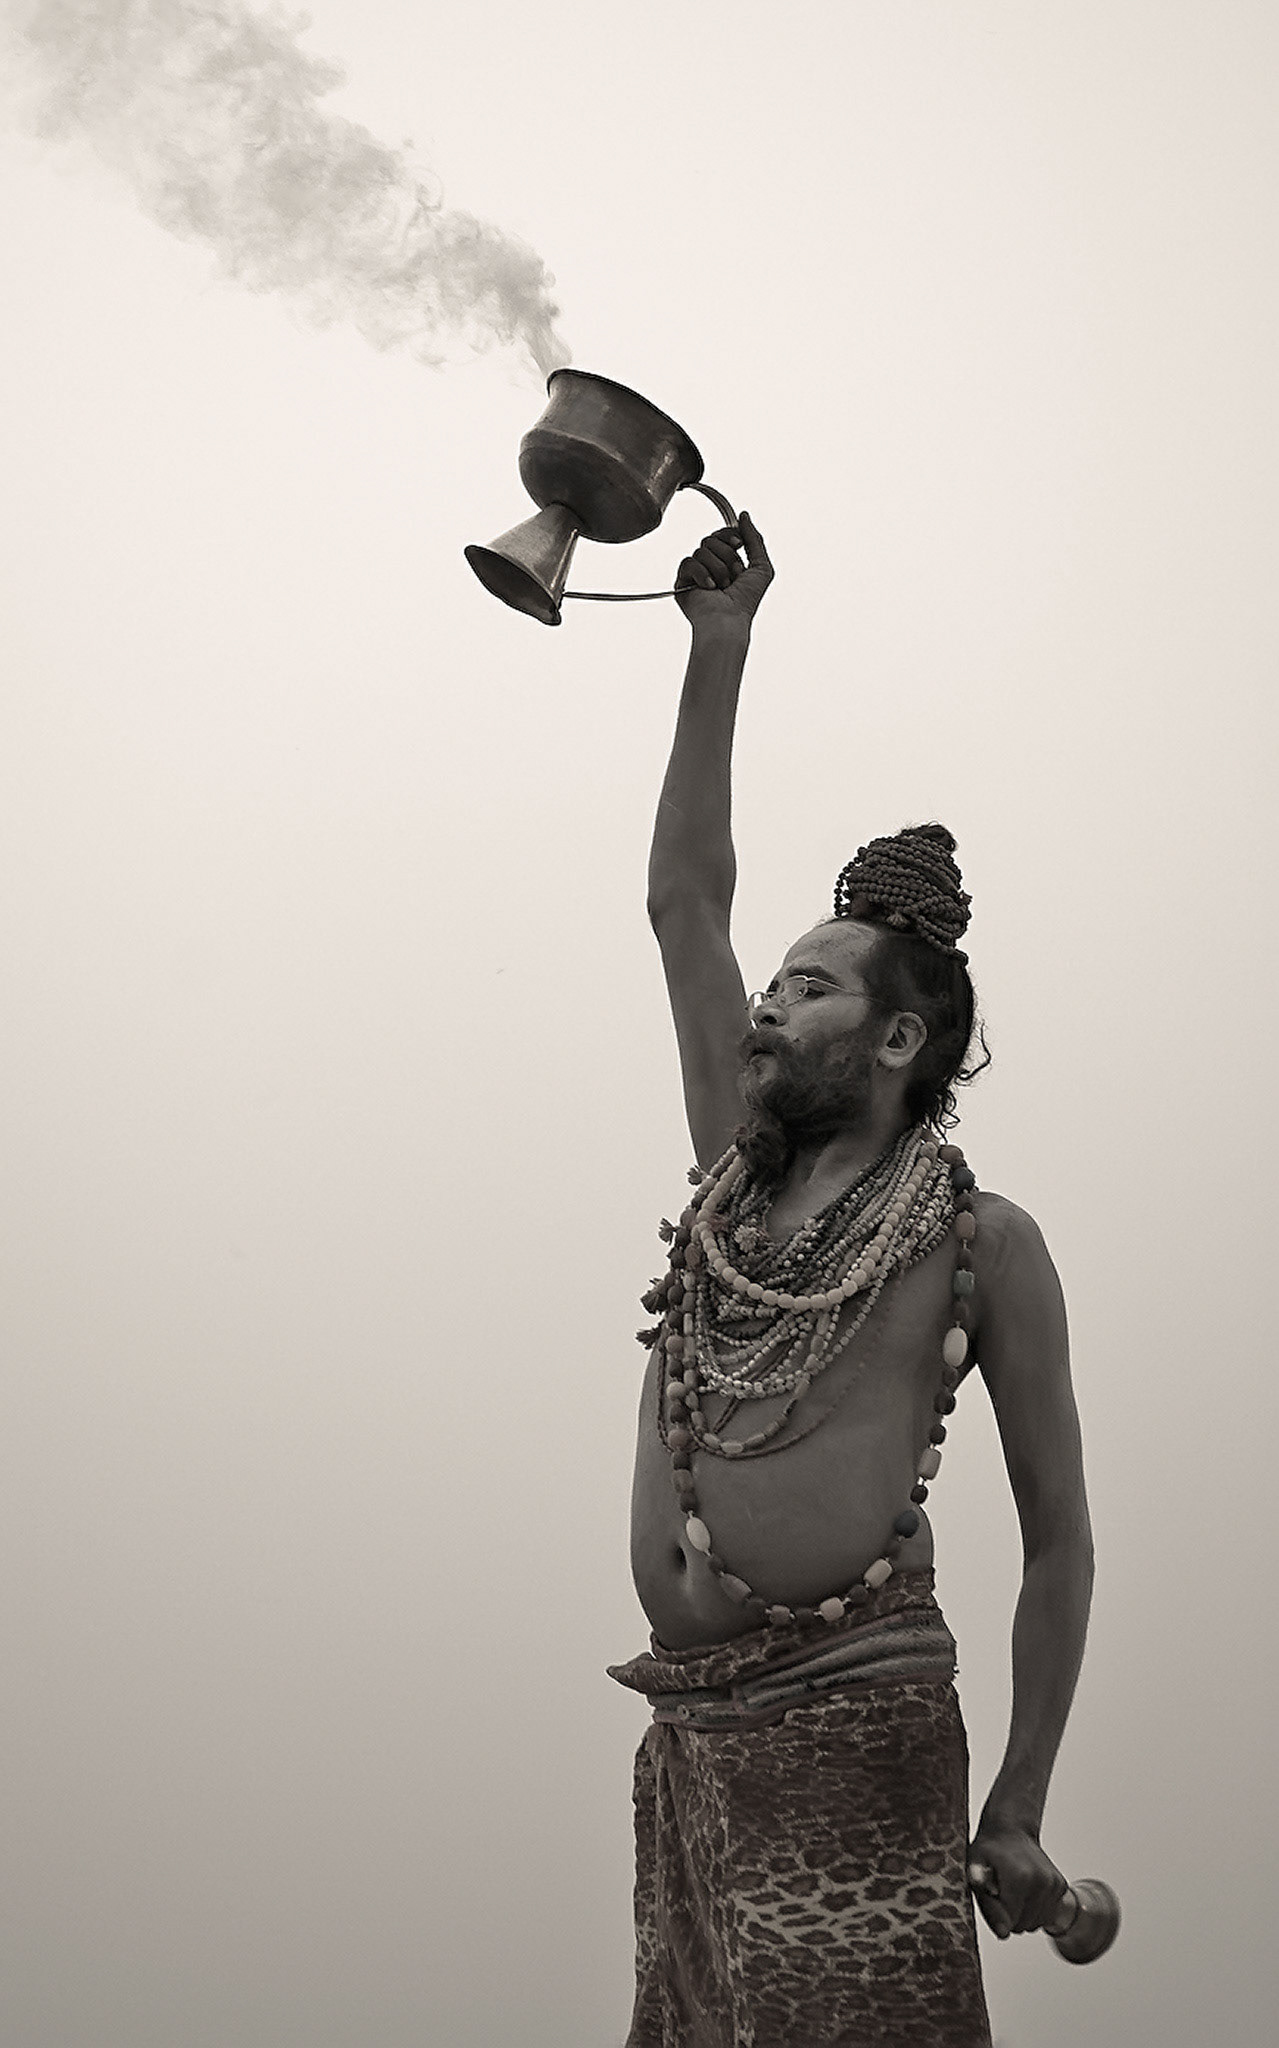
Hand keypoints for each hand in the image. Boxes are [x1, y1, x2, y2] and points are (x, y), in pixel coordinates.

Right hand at [674, 510, 773, 631]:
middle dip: (727, 556)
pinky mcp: (682, 581)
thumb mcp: (762, 567)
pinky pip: (688, 562)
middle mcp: (711, 566)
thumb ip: (755, 539)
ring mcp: (696, 574)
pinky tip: (709, 587)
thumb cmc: (746, 601)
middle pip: (711, 539)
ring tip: (722, 586)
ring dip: (718, 568)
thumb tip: (745, 516)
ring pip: (702, 550)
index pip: (722, 535)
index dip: (730, 535)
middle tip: (733, 575)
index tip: (739, 545)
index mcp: (728, 562)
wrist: (729, 620)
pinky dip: (702, 574)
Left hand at [967, 1825, 1067, 1938]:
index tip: (991, 1895)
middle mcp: (1042, 1881)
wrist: (1010, 1828)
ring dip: (1022, 1914)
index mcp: (1020, 1878)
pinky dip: (1034, 1909)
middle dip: (1008, 1915)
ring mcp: (1054, 1884)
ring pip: (1035, 1924)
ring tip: (1012, 1890)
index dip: (995, 1913)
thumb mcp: (974, 1865)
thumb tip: (1002, 1931)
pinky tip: (1025, 1891)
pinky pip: (1046, 1916)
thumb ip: (984, 1899)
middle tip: (1000, 1891)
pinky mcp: (1061, 1887)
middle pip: (1022, 1926)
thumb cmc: (990, 1848)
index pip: (1008, 1924)